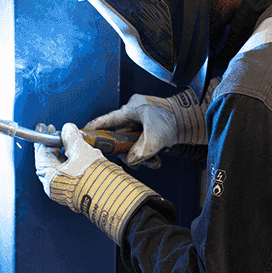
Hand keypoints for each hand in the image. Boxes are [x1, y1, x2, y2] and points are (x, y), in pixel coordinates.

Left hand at [33, 123, 103, 210]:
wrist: (111, 195)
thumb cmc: (93, 180)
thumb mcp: (80, 151)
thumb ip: (71, 137)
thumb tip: (67, 130)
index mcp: (50, 178)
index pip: (41, 154)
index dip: (44, 139)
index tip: (45, 129)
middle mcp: (55, 186)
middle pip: (51, 159)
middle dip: (56, 144)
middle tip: (60, 132)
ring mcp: (67, 188)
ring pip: (62, 164)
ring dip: (67, 150)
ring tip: (73, 139)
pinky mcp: (77, 188)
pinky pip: (71, 170)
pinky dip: (74, 159)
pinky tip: (80, 151)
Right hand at [83, 80, 218, 166]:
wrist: (191, 119)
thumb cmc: (174, 117)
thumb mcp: (156, 136)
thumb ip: (141, 150)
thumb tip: (130, 160)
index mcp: (129, 110)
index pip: (104, 121)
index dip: (92, 129)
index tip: (80, 136)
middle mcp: (132, 117)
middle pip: (118, 137)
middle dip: (125, 152)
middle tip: (128, 160)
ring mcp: (140, 125)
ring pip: (131, 144)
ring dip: (139, 156)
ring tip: (151, 162)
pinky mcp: (149, 132)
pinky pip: (141, 146)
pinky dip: (147, 155)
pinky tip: (156, 160)